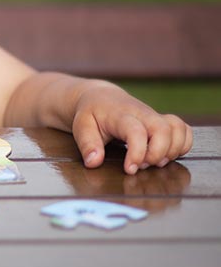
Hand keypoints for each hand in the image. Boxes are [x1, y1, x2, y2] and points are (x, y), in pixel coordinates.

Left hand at [70, 80, 192, 174]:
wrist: (100, 97)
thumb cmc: (91, 114)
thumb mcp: (81, 126)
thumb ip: (87, 144)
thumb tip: (93, 162)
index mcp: (120, 115)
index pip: (136, 131)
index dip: (137, 153)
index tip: (129, 169)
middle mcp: (142, 114)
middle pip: (163, 129)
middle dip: (158, 153)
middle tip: (142, 165)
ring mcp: (155, 117)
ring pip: (178, 129)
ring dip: (172, 150)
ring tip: (153, 161)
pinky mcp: (163, 121)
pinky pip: (184, 130)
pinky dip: (182, 144)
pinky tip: (166, 154)